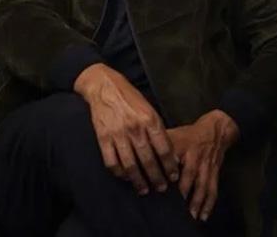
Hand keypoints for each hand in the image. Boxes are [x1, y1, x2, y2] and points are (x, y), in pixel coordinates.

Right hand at [74, 63, 179, 194]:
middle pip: (148, 161)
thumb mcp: (149, 108)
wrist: (104, 86)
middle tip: (161, 188)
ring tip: (144, 189)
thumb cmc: (130, 98)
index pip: (164, 149)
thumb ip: (158, 129)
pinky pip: (112, 162)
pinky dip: (119, 173)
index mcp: (149, 119)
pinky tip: (125, 177)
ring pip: (130, 166)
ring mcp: (118, 134)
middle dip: (156, 178)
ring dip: (138, 181)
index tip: (173, 177)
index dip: (170, 166)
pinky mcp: (103, 138)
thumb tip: (169, 153)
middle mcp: (135, 128)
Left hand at [166, 109, 238, 221]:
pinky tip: (203, 216)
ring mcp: (206, 166)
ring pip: (202, 185)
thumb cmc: (189, 135)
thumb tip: (140, 152)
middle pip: (188, 175)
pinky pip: (212, 190)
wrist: (215, 131)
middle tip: (172, 206)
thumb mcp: (174, 133)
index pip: (172, 158)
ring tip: (189, 216)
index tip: (157, 183)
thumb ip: (158, 143)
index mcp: (183, 146)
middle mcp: (195, 157)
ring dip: (196, 201)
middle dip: (182, 191)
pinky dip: (208, 204)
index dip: (165, 170)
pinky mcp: (214, 173)